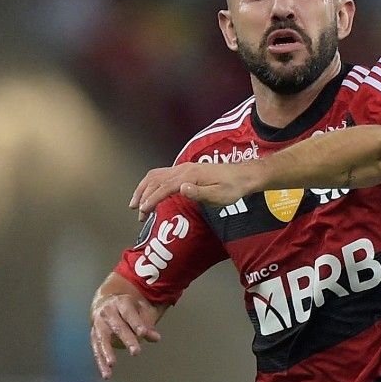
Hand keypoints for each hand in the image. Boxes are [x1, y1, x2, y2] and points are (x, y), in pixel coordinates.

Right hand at [89, 292, 162, 377]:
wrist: (106, 302)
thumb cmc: (128, 309)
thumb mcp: (141, 311)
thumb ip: (148, 325)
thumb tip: (156, 338)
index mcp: (121, 303)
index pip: (129, 313)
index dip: (136, 323)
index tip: (143, 333)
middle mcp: (107, 312)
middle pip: (117, 326)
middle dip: (127, 339)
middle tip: (136, 352)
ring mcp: (98, 324)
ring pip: (103, 339)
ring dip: (107, 352)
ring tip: (112, 364)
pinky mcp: (94, 336)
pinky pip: (97, 350)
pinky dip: (101, 362)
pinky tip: (107, 374)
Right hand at [130, 162, 261, 212]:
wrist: (243, 176)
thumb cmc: (233, 188)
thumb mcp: (219, 195)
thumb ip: (199, 193)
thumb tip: (181, 189)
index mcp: (189, 175)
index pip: (164, 187)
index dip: (151, 199)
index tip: (142, 210)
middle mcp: (183, 169)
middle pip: (155, 180)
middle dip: (143, 196)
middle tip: (138, 213)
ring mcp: (184, 168)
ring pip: (156, 175)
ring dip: (144, 188)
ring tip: (137, 202)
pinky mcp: (186, 170)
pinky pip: (163, 174)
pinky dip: (152, 183)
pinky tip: (150, 192)